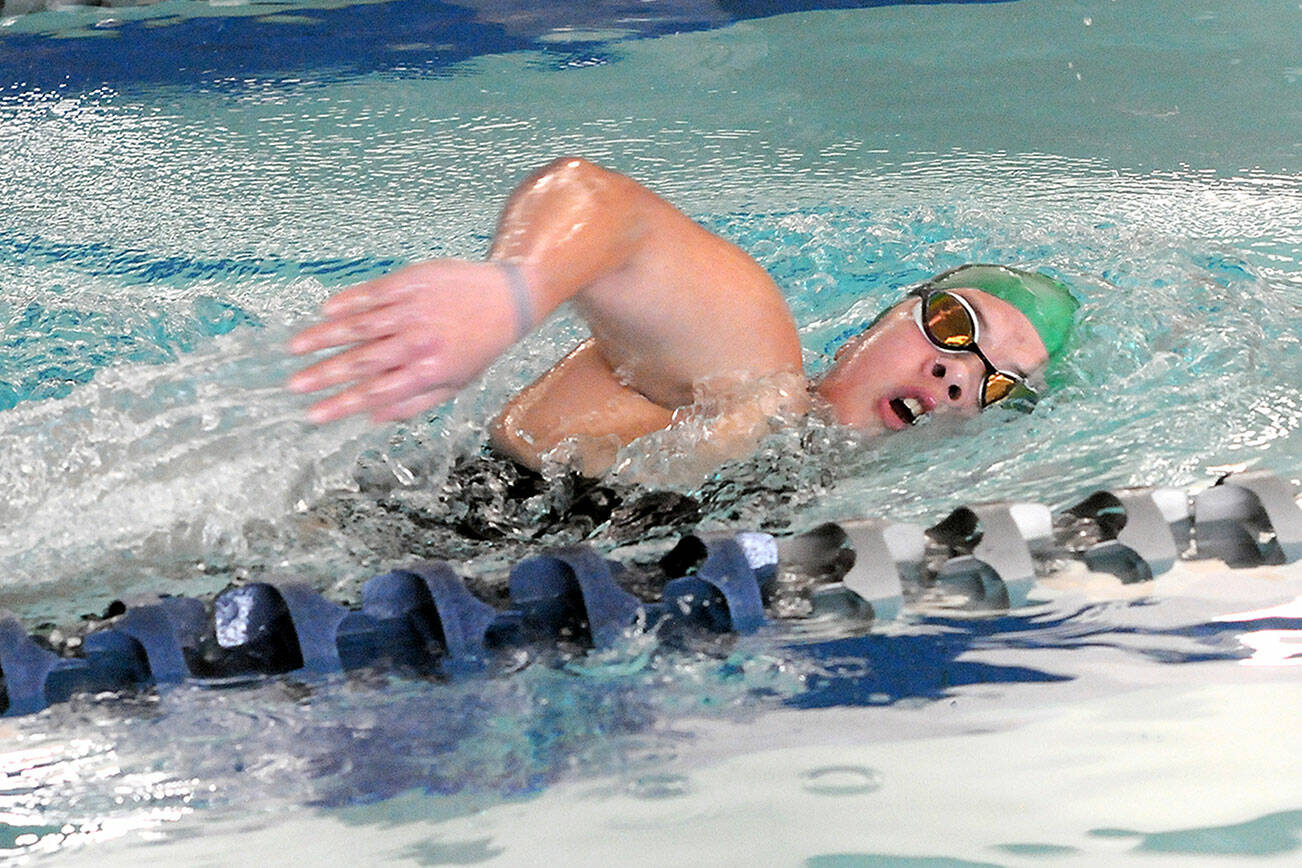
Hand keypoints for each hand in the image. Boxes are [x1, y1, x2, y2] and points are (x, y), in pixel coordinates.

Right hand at [288, 259, 529, 423]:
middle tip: (293, 385)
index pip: (375, 392)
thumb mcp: (456, 384)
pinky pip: (373, 293)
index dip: (341, 405)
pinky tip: (324, 312)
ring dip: (324, 337)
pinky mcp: (412, 282)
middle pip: (362, 361)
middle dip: (324, 375)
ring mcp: (413, 309)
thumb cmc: (480, 346)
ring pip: (360, 325)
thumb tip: (372, 416)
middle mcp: (419, 342)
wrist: (510, 299)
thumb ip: (413, 402)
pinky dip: (347, 302)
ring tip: (295, 348)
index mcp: (429, 371)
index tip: (313, 415)